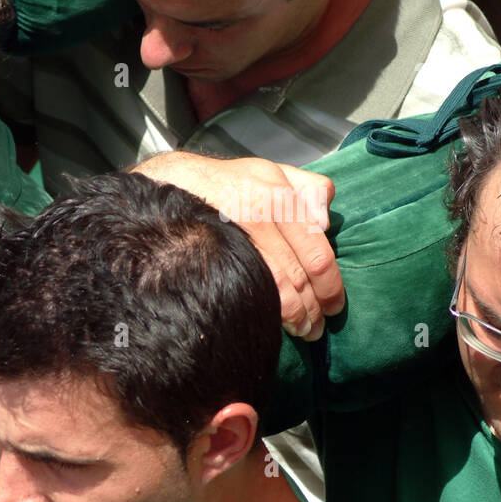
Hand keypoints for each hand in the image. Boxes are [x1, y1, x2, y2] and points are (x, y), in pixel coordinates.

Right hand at [133, 152, 343, 339]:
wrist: (167, 182)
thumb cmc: (224, 182)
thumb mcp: (268, 170)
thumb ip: (307, 189)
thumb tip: (326, 224)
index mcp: (280, 191)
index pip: (316, 249)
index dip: (330, 283)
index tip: (333, 303)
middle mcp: (262, 207)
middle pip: (300, 271)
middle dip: (315, 305)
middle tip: (319, 326)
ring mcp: (236, 228)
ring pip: (278, 284)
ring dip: (295, 314)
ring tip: (302, 331)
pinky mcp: (214, 248)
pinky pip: (249, 285)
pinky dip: (268, 308)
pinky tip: (273, 322)